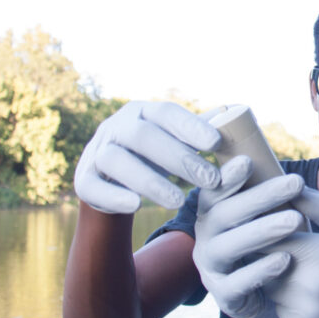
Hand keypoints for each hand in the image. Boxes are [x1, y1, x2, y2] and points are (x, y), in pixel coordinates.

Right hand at [74, 101, 223, 213]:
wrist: (113, 179)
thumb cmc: (155, 154)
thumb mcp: (176, 140)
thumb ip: (200, 131)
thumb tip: (234, 113)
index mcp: (142, 112)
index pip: (165, 113)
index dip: (190, 126)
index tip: (217, 143)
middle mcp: (116, 127)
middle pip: (143, 137)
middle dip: (179, 159)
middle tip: (211, 180)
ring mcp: (97, 152)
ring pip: (117, 161)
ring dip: (150, 181)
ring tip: (178, 200)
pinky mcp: (84, 179)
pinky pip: (94, 186)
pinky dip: (115, 196)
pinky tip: (137, 205)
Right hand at [192, 157, 305, 317]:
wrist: (271, 301)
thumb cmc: (271, 247)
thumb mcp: (268, 218)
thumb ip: (268, 194)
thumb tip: (280, 162)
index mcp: (214, 215)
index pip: (213, 192)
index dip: (227, 177)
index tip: (249, 162)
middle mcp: (206, 240)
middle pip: (224, 215)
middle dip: (260, 197)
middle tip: (295, 182)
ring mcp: (212, 270)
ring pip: (228, 246)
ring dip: (263, 230)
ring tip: (296, 219)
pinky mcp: (225, 298)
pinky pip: (238, 284)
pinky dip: (261, 270)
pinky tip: (286, 259)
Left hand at [269, 188, 318, 317]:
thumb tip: (291, 186)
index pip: (270, 234)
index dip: (264, 225)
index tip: (264, 217)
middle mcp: (307, 286)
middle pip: (263, 260)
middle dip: (264, 248)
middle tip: (267, 239)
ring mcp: (303, 312)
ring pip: (267, 286)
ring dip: (271, 274)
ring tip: (289, 263)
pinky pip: (279, 308)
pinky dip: (285, 298)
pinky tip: (304, 290)